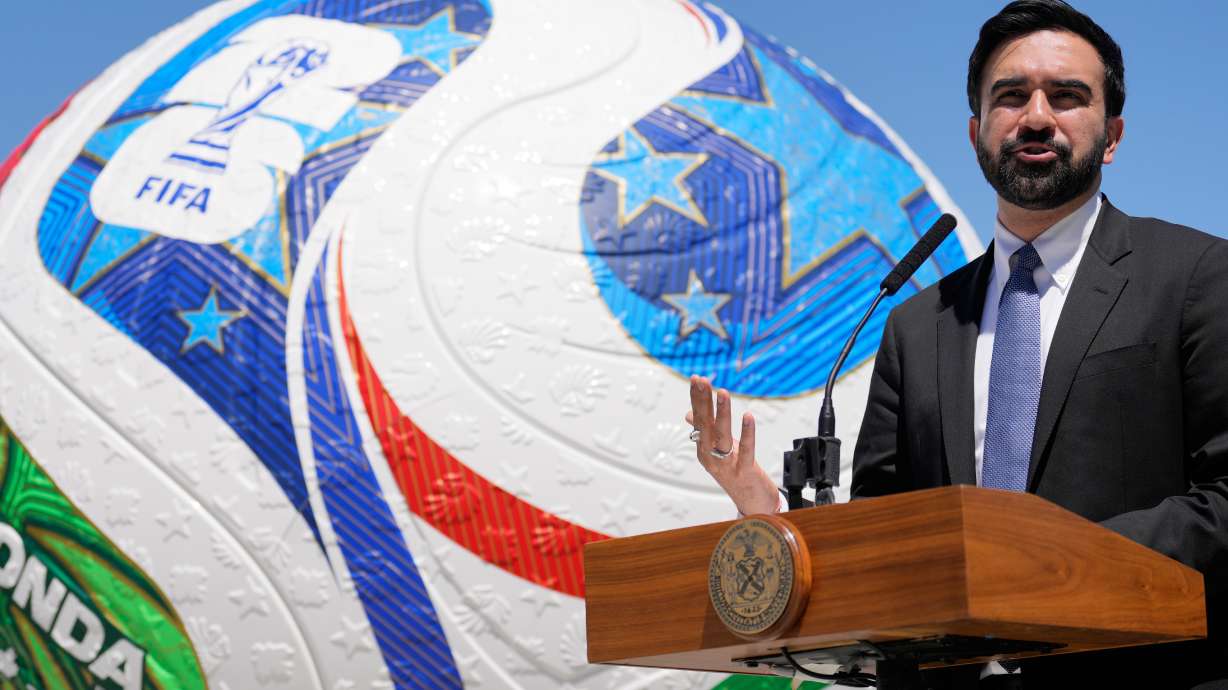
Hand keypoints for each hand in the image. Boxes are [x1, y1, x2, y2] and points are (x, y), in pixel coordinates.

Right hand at [686, 375, 780, 514]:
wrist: (751, 503)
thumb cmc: (735, 473)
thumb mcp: (717, 450)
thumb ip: (705, 431)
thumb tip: (689, 414)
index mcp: (703, 448)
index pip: (699, 419)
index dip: (697, 399)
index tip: (696, 379)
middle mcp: (710, 456)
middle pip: (706, 425)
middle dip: (703, 401)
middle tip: (701, 380)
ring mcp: (726, 465)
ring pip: (722, 435)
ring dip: (722, 413)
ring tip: (722, 392)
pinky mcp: (744, 471)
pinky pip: (746, 450)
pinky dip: (747, 432)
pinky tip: (748, 416)